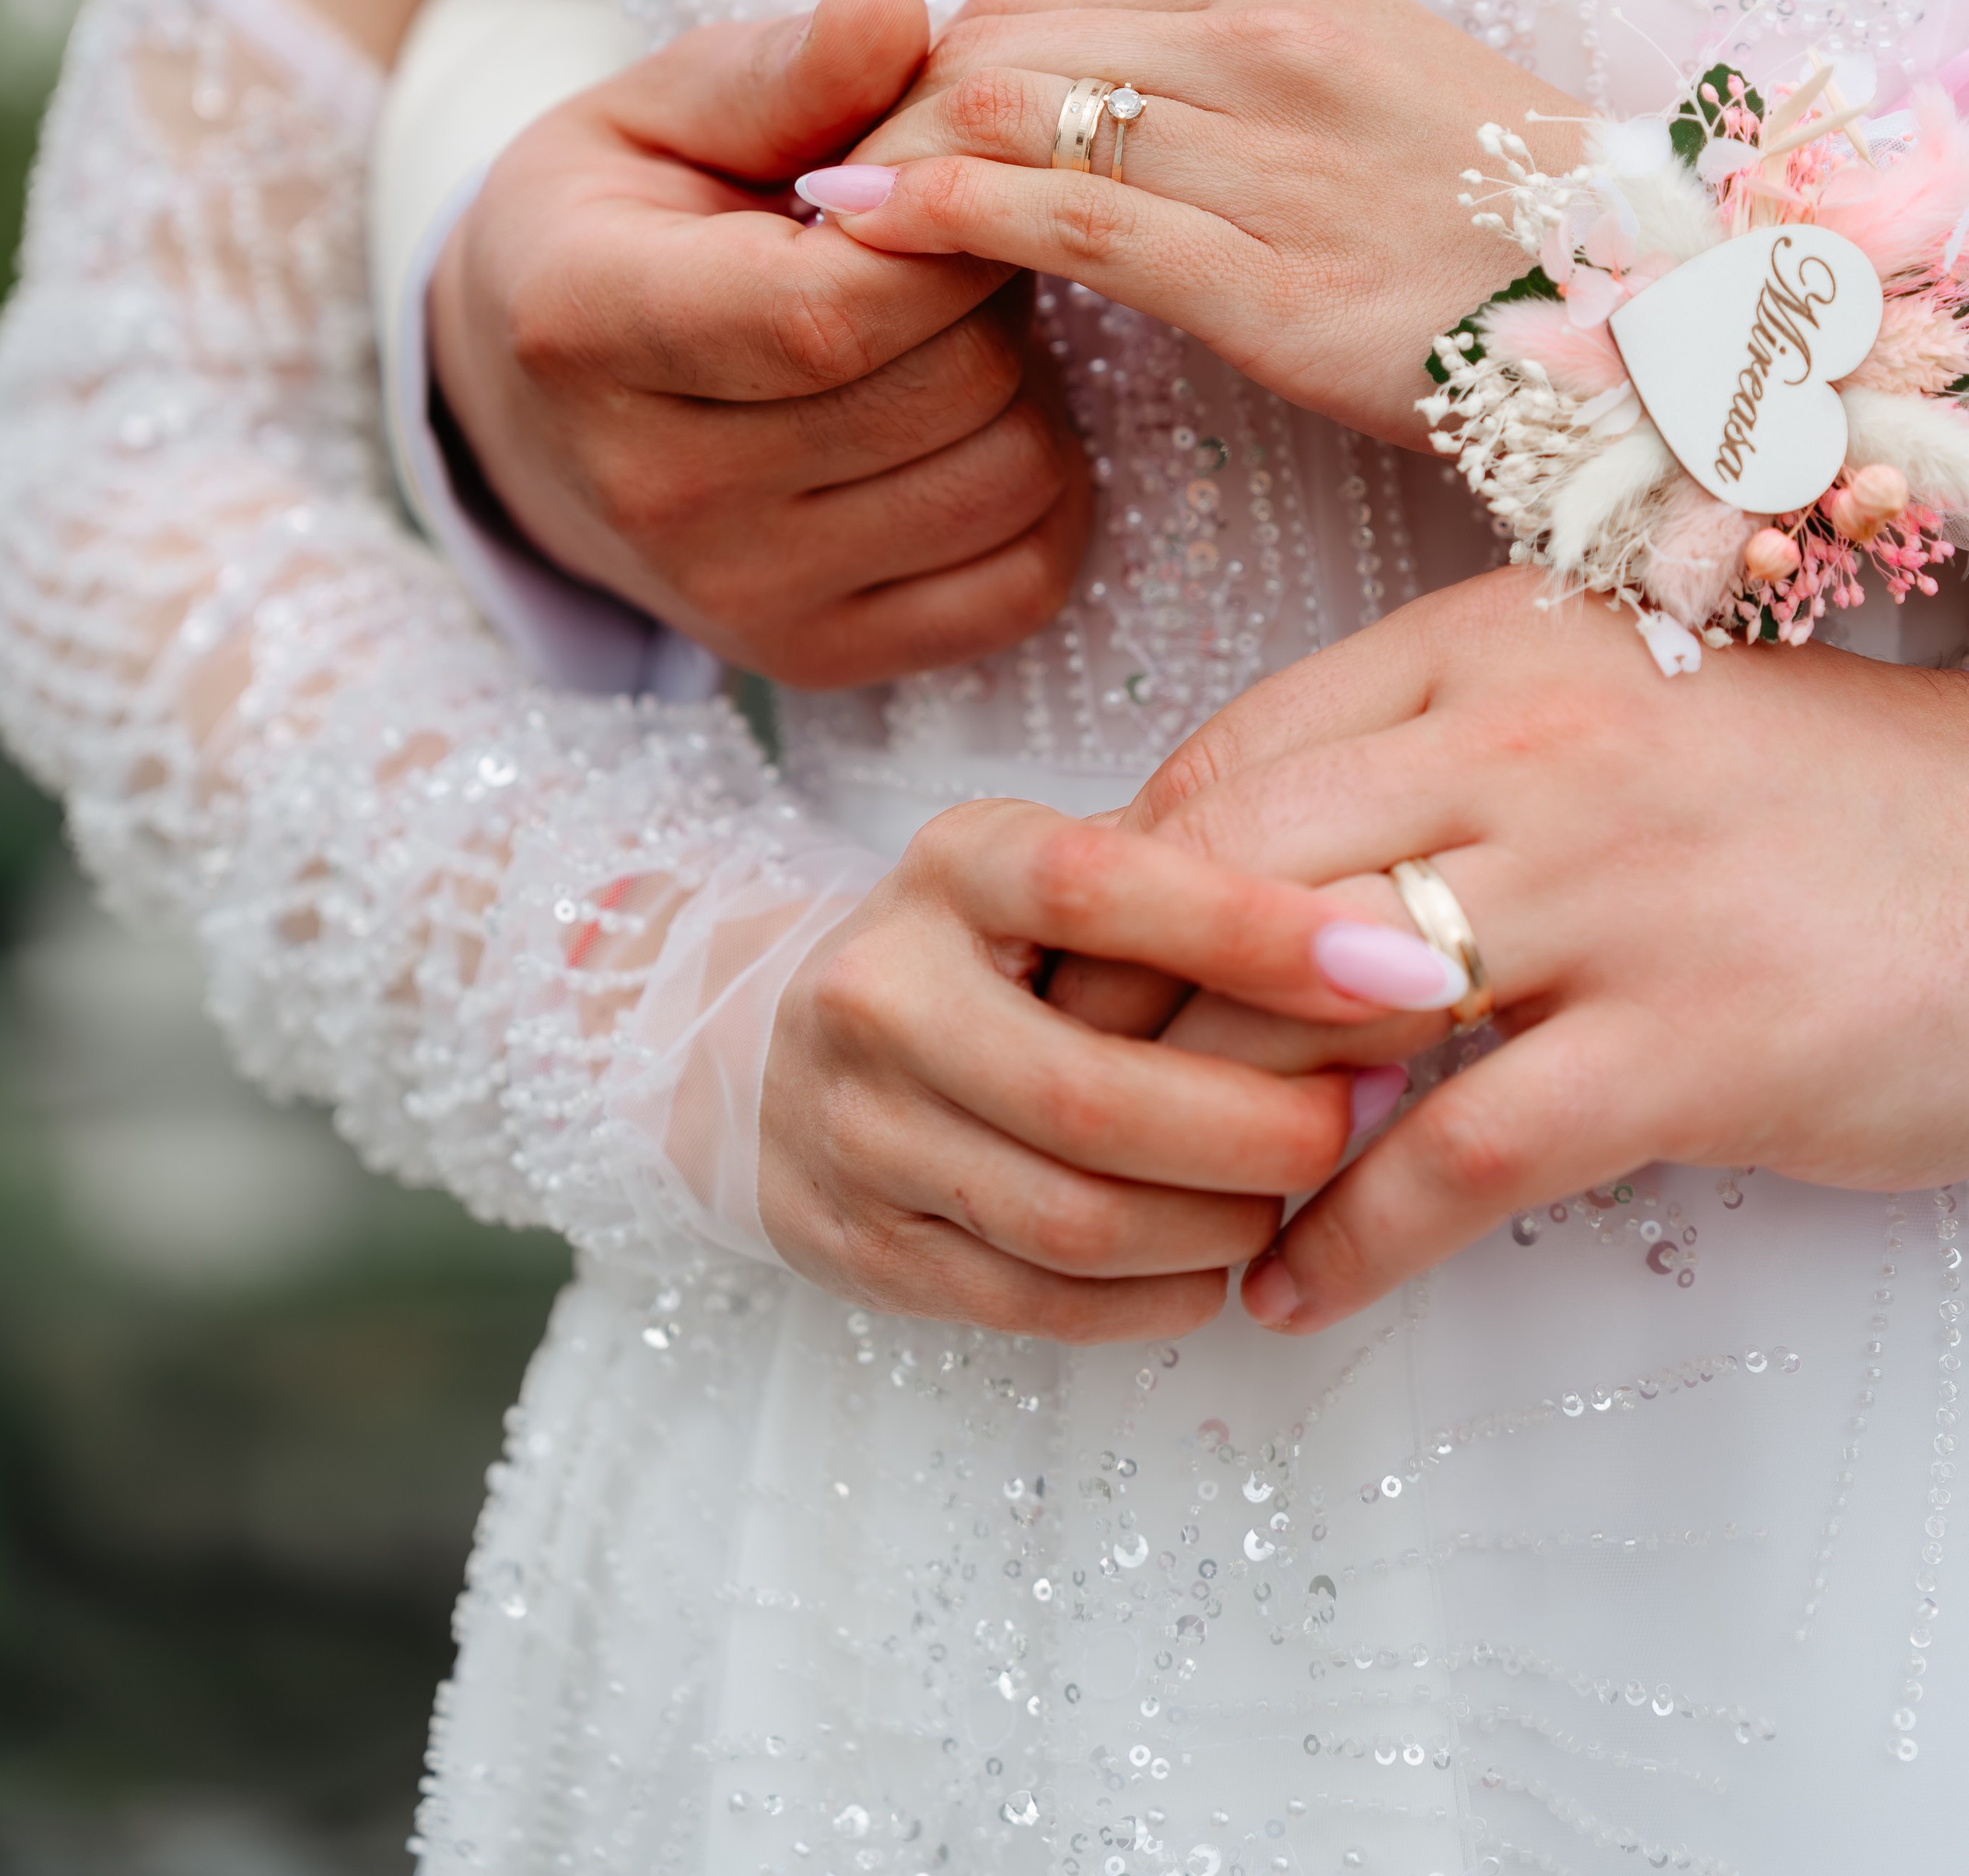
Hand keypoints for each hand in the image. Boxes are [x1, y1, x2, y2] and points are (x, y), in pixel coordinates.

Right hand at [429, 0, 1091, 684]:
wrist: (531, 408)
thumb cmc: (617, 225)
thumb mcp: (660, 112)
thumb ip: (783, 72)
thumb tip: (895, 6)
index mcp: (591, 331)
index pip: (837, 310)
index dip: (950, 231)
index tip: (958, 172)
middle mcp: (655, 492)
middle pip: (945, 388)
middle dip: (990, 290)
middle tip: (948, 244)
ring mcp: (736, 599)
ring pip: (1007, 478)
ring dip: (1019, 385)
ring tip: (940, 332)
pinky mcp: (813, 660)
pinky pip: (1024, 578)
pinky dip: (1038, 491)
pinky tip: (965, 425)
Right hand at [759, 797, 1407, 1340]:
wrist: (773, 1048)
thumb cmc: (974, 952)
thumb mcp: (1048, 872)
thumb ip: (1180, 884)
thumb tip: (1381, 943)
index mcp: (949, 868)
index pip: (1103, 885)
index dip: (1256, 931)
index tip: (1399, 966)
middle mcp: (881, 992)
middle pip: (1098, 1093)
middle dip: (1266, 1123)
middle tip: (1366, 1106)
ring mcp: (855, 1130)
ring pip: (1078, 1219)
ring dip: (1224, 1219)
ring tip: (1299, 1186)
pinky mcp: (857, 1246)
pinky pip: (1040, 1303)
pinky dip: (1159, 1294)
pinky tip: (1215, 1255)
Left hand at [795, 0, 1582, 445]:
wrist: (1642, 310)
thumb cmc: (1479, 210)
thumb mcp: (1346, 81)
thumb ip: (1207, 70)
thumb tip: (1063, 94)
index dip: (927, 54)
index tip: (873, 121)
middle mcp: (1265, 39)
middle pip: (1002, 41)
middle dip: (885, 105)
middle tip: (814, 171)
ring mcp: (1269, 154)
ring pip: (1014, 114)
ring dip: (890, 158)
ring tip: (816, 211)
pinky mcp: (1268, 274)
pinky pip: (1068, 223)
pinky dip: (941, 218)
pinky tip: (865, 237)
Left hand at [1104, 569, 1968, 1333]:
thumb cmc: (1790, 797)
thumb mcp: (1598, 711)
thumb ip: (1427, 756)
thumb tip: (1235, 858)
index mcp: (1492, 646)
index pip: (1233, 755)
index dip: (1122, 874)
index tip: (1075, 967)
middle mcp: (1530, 748)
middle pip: (1231, 870)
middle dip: (1118, 994)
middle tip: (1062, 1093)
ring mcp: (1610, 893)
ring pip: (1312, 1008)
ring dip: (1205, 1124)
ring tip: (1149, 1202)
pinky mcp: (1685, 1046)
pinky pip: (1456, 1160)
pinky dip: (1348, 1241)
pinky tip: (1289, 1294)